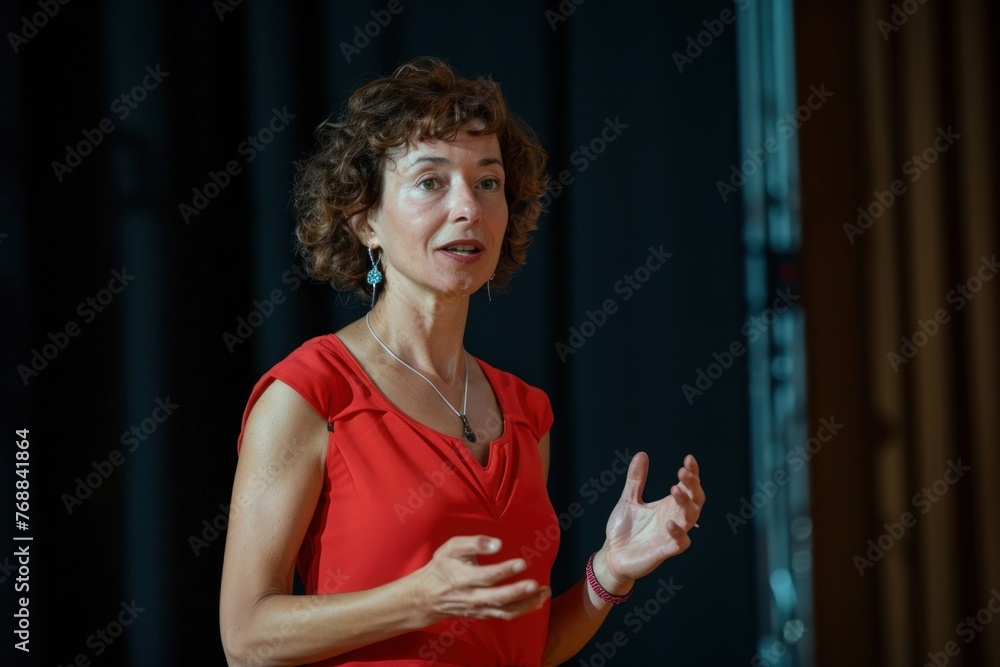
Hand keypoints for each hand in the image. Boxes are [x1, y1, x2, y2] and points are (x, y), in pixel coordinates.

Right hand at [413, 535, 550, 622]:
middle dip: (518, 592)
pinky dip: (522, 611)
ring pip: (505, 610)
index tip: (522, 562)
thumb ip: (474, 543)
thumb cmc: (442, 567)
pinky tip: (537, 602)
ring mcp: (478, 609)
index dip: (504, 570)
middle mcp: (471, 597)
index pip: (486, 576)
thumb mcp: (451, 548)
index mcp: (462, 578)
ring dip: (526, 603)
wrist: (428, 596)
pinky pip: (505, 615)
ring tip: (545, 593)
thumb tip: (497, 544)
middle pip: (497, 598)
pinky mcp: (483, 614)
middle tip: (536, 584)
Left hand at [595, 453, 704, 591]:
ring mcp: (671, 535)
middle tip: (683, 472)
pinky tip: (669, 523)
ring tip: (674, 490)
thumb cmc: (624, 529)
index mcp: (668, 506)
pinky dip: (679, 533)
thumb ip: (636, 479)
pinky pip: (680, 543)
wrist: (612, 555)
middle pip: (695, 500)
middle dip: (692, 485)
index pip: (687, 487)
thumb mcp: (629, 499)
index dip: (692, 474)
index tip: (688, 459)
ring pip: (690, 519)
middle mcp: (674, 518)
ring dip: (686, 504)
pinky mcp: (665, 550)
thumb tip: (642, 454)